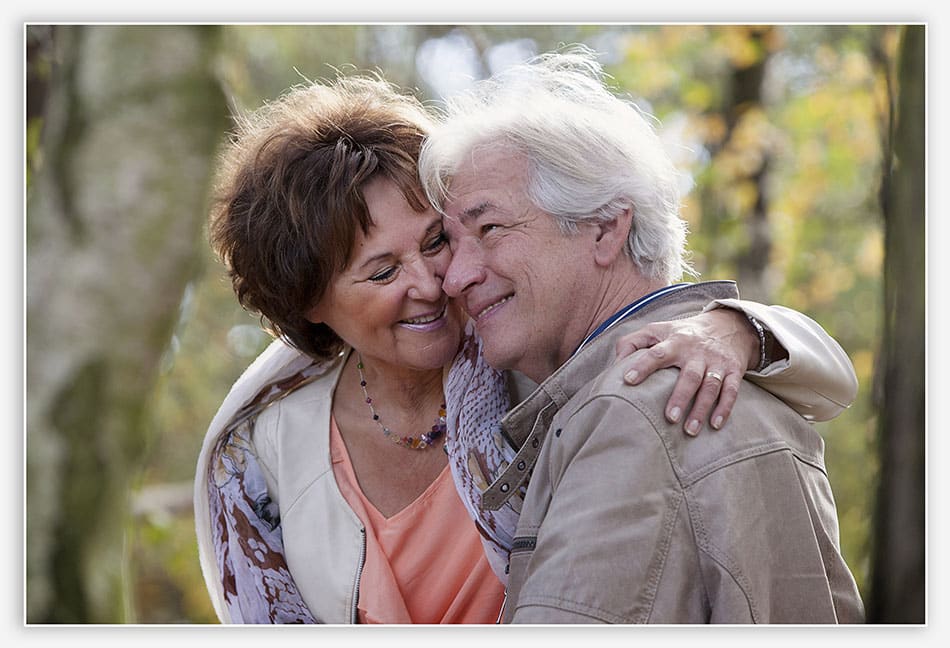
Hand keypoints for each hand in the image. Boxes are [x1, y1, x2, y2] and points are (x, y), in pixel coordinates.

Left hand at [614, 308, 758, 434]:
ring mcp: (716, 361)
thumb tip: (615, 365)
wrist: (728, 325)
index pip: (656, 352)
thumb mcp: (657, 330)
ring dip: (701, 408)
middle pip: (689, 375)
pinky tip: (715, 425)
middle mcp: (696, 351)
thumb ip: (632, 343)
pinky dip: (725, 408)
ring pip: (710, 386)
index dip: (642, 365)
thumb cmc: (682, 333)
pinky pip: (732, 390)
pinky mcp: (733, 370)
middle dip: (680, 396)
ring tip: (689, 430)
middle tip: (670, 418)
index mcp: (674, 341)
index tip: (628, 380)